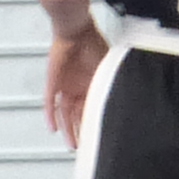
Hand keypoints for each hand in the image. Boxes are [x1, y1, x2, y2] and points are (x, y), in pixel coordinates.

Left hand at [42, 28, 103, 143]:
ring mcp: (64, 86)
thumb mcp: (107, 69)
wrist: (76, 30)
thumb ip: (111, 84)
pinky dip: (51, 115)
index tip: (99, 138)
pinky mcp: (53, 82)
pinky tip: (52, 129)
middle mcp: (77, 89)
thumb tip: (128, 101)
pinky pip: (50, 102)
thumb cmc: (94, 45)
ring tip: (72, 145)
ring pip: (64, 114)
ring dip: (67, 129)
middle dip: (80, 133)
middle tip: (84, 149)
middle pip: (77, 116)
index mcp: (90, 85)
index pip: (91, 110)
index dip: (94, 124)